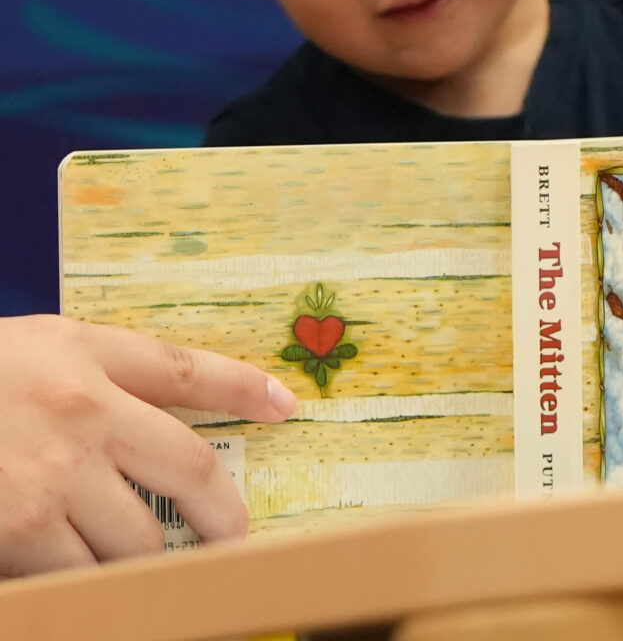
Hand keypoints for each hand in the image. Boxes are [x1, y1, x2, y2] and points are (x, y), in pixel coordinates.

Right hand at [0, 315, 296, 577]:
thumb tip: (188, 393)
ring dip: (155, 561)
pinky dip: (94, 585)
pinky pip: (77, 578)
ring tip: (159, 565)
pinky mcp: (12, 540)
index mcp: (88, 361)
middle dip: (225, 515)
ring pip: (138, 543)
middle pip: (190, 475)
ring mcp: (46, 486)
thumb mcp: (51, 346)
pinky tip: (94, 578)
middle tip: (235, 537)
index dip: (247, 388)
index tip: (287, 406)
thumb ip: (122, 366)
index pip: (189, 372)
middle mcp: (81, 421)